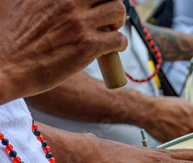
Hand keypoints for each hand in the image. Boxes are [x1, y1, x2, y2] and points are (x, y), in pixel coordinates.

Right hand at [0, 0, 126, 101]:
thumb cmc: (18, 42)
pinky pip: (119, 39)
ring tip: (111, 32)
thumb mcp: (27, 6)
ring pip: (118, 11)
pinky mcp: (89, 46)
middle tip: (108, 19)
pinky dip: (121, 44)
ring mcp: (80, 24)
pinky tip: (114, 49)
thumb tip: (61, 0)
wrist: (9, 67)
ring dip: (119, 22)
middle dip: (112, 5)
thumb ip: (48, 0)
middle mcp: (69, 3)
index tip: (98, 5)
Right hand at [139, 97, 192, 142]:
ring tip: (176, 128)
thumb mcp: (184, 103)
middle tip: (185, 125)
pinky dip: (179, 140)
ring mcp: (186, 135)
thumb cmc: (164, 106)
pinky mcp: (178, 143)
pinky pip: (183, 143)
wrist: (148, 112)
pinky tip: (171, 133)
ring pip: (192, 139)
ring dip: (187, 136)